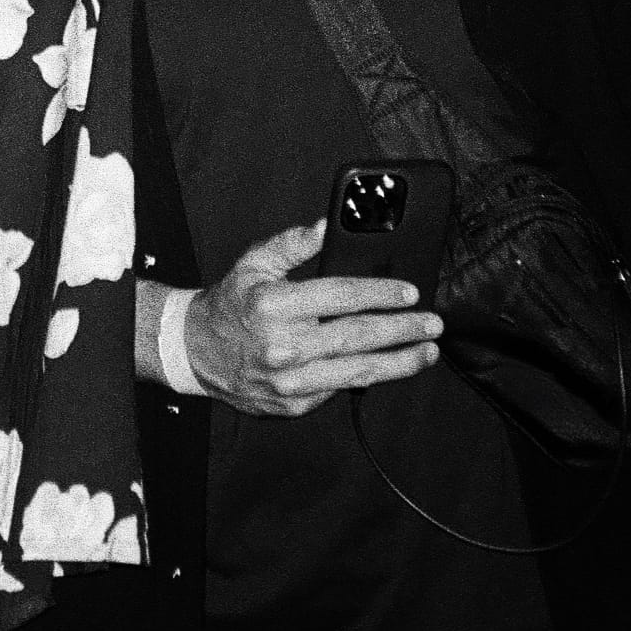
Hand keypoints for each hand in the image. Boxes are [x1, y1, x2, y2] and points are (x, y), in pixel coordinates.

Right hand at [183, 221, 442, 417]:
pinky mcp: (294, 405)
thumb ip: (293, 243)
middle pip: (358, 337)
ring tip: (427, 353)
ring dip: (398, 363)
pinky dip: (365, 376)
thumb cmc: (231, 301)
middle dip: (403, 330)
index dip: (381, 293)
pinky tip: (387, 365)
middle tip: (433, 324)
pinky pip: (338, 388)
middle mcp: (285, 346)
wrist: (197, 351)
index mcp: (276, 305)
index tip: (410, 291)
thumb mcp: (255, 262)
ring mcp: (290, 382)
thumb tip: (326, 225)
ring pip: (357, 372)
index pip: (341, 296)